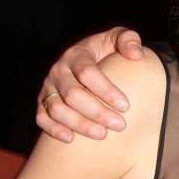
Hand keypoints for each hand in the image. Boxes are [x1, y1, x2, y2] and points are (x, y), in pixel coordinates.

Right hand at [36, 27, 143, 142]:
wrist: (87, 58)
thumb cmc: (106, 50)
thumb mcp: (118, 38)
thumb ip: (129, 40)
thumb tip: (136, 55)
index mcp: (76, 54)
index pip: (88, 73)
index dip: (106, 90)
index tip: (125, 106)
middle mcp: (58, 71)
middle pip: (73, 94)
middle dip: (97, 112)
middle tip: (119, 125)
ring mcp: (48, 87)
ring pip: (57, 109)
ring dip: (79, 124)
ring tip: (102, 135)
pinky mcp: (42, 102)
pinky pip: (42, 117)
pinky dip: (53, 129)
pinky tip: (71, 139)